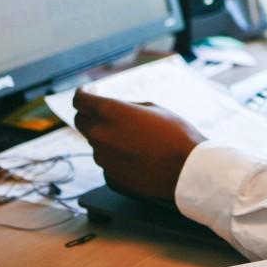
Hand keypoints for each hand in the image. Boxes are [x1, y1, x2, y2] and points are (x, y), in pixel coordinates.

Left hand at [73, 88, 205, 202]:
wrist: (187, 169)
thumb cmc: (175, 134)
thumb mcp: (152, 108)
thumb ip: (126, 107)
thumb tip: (115, 110)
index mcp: (110, 112)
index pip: (80, 100)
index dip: (82, 93)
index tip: (87, 92)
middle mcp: (100, 134)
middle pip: (81, 121)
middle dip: (89, 113)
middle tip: (104, 111)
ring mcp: (103, 157)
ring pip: (95, 140)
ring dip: (104, 134)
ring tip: (131, 135)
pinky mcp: (110, 174)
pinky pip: (105, 158)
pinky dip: (113, 152)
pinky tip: (134, 151)